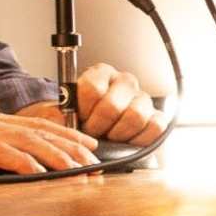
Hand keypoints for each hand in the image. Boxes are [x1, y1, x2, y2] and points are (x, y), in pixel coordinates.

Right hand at [0, 108, 104, 181]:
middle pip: (41, 132)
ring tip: (81, 170)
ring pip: (31, 142)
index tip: (85, 147)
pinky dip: (29, 164)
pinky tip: (45, 174)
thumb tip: (3, 170)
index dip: (64, 136)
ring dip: (60, 157)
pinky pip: (6, 155)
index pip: (34, 126)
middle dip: (72, 147)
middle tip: (95, 161)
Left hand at [30, 66, 162, 142]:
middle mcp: (124, 82)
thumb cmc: (79, 122)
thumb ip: (58, 114)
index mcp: (100, 74)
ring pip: (136, 116)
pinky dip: (140, 140)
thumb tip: (61, 119)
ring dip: (119, 134)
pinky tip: (128, 141)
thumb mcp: (61, 114)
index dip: (84, 111)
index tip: (80, 120)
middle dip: (99, 127)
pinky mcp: (157, 116)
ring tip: (110, 137)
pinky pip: (155, 127)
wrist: (94, 135)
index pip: (92, 89)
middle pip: (112, 106)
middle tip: (94, 134)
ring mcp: (142, 98)